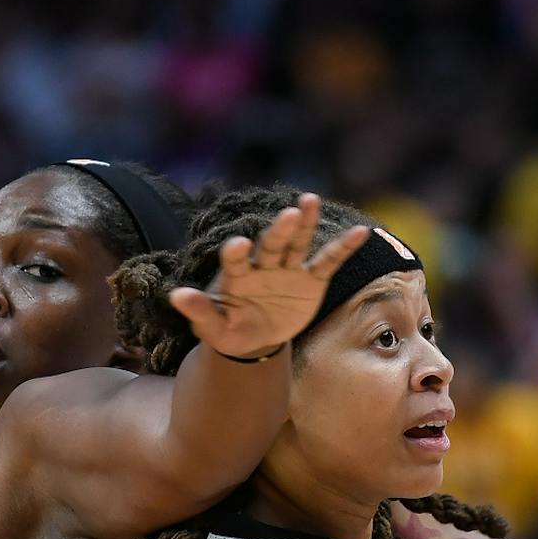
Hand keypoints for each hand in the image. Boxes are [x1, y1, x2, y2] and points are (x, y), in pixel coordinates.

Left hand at [170, 193, 371, 360]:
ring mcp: (288, 269)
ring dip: (305, 224)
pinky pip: (328, 262)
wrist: (254, 338)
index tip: (238, 245)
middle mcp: (263, 266)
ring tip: (310, 200)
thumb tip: (176, 295)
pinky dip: (343, 248)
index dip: (236, 252)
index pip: (235, 260)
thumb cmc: (228, 329)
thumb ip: (199, 311)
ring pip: (297, 243)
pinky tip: (360, 231)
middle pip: (271, 245)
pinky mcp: (310, 279)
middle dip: (278, 231)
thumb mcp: (212, 327)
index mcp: (236, 276)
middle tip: (287, 213)